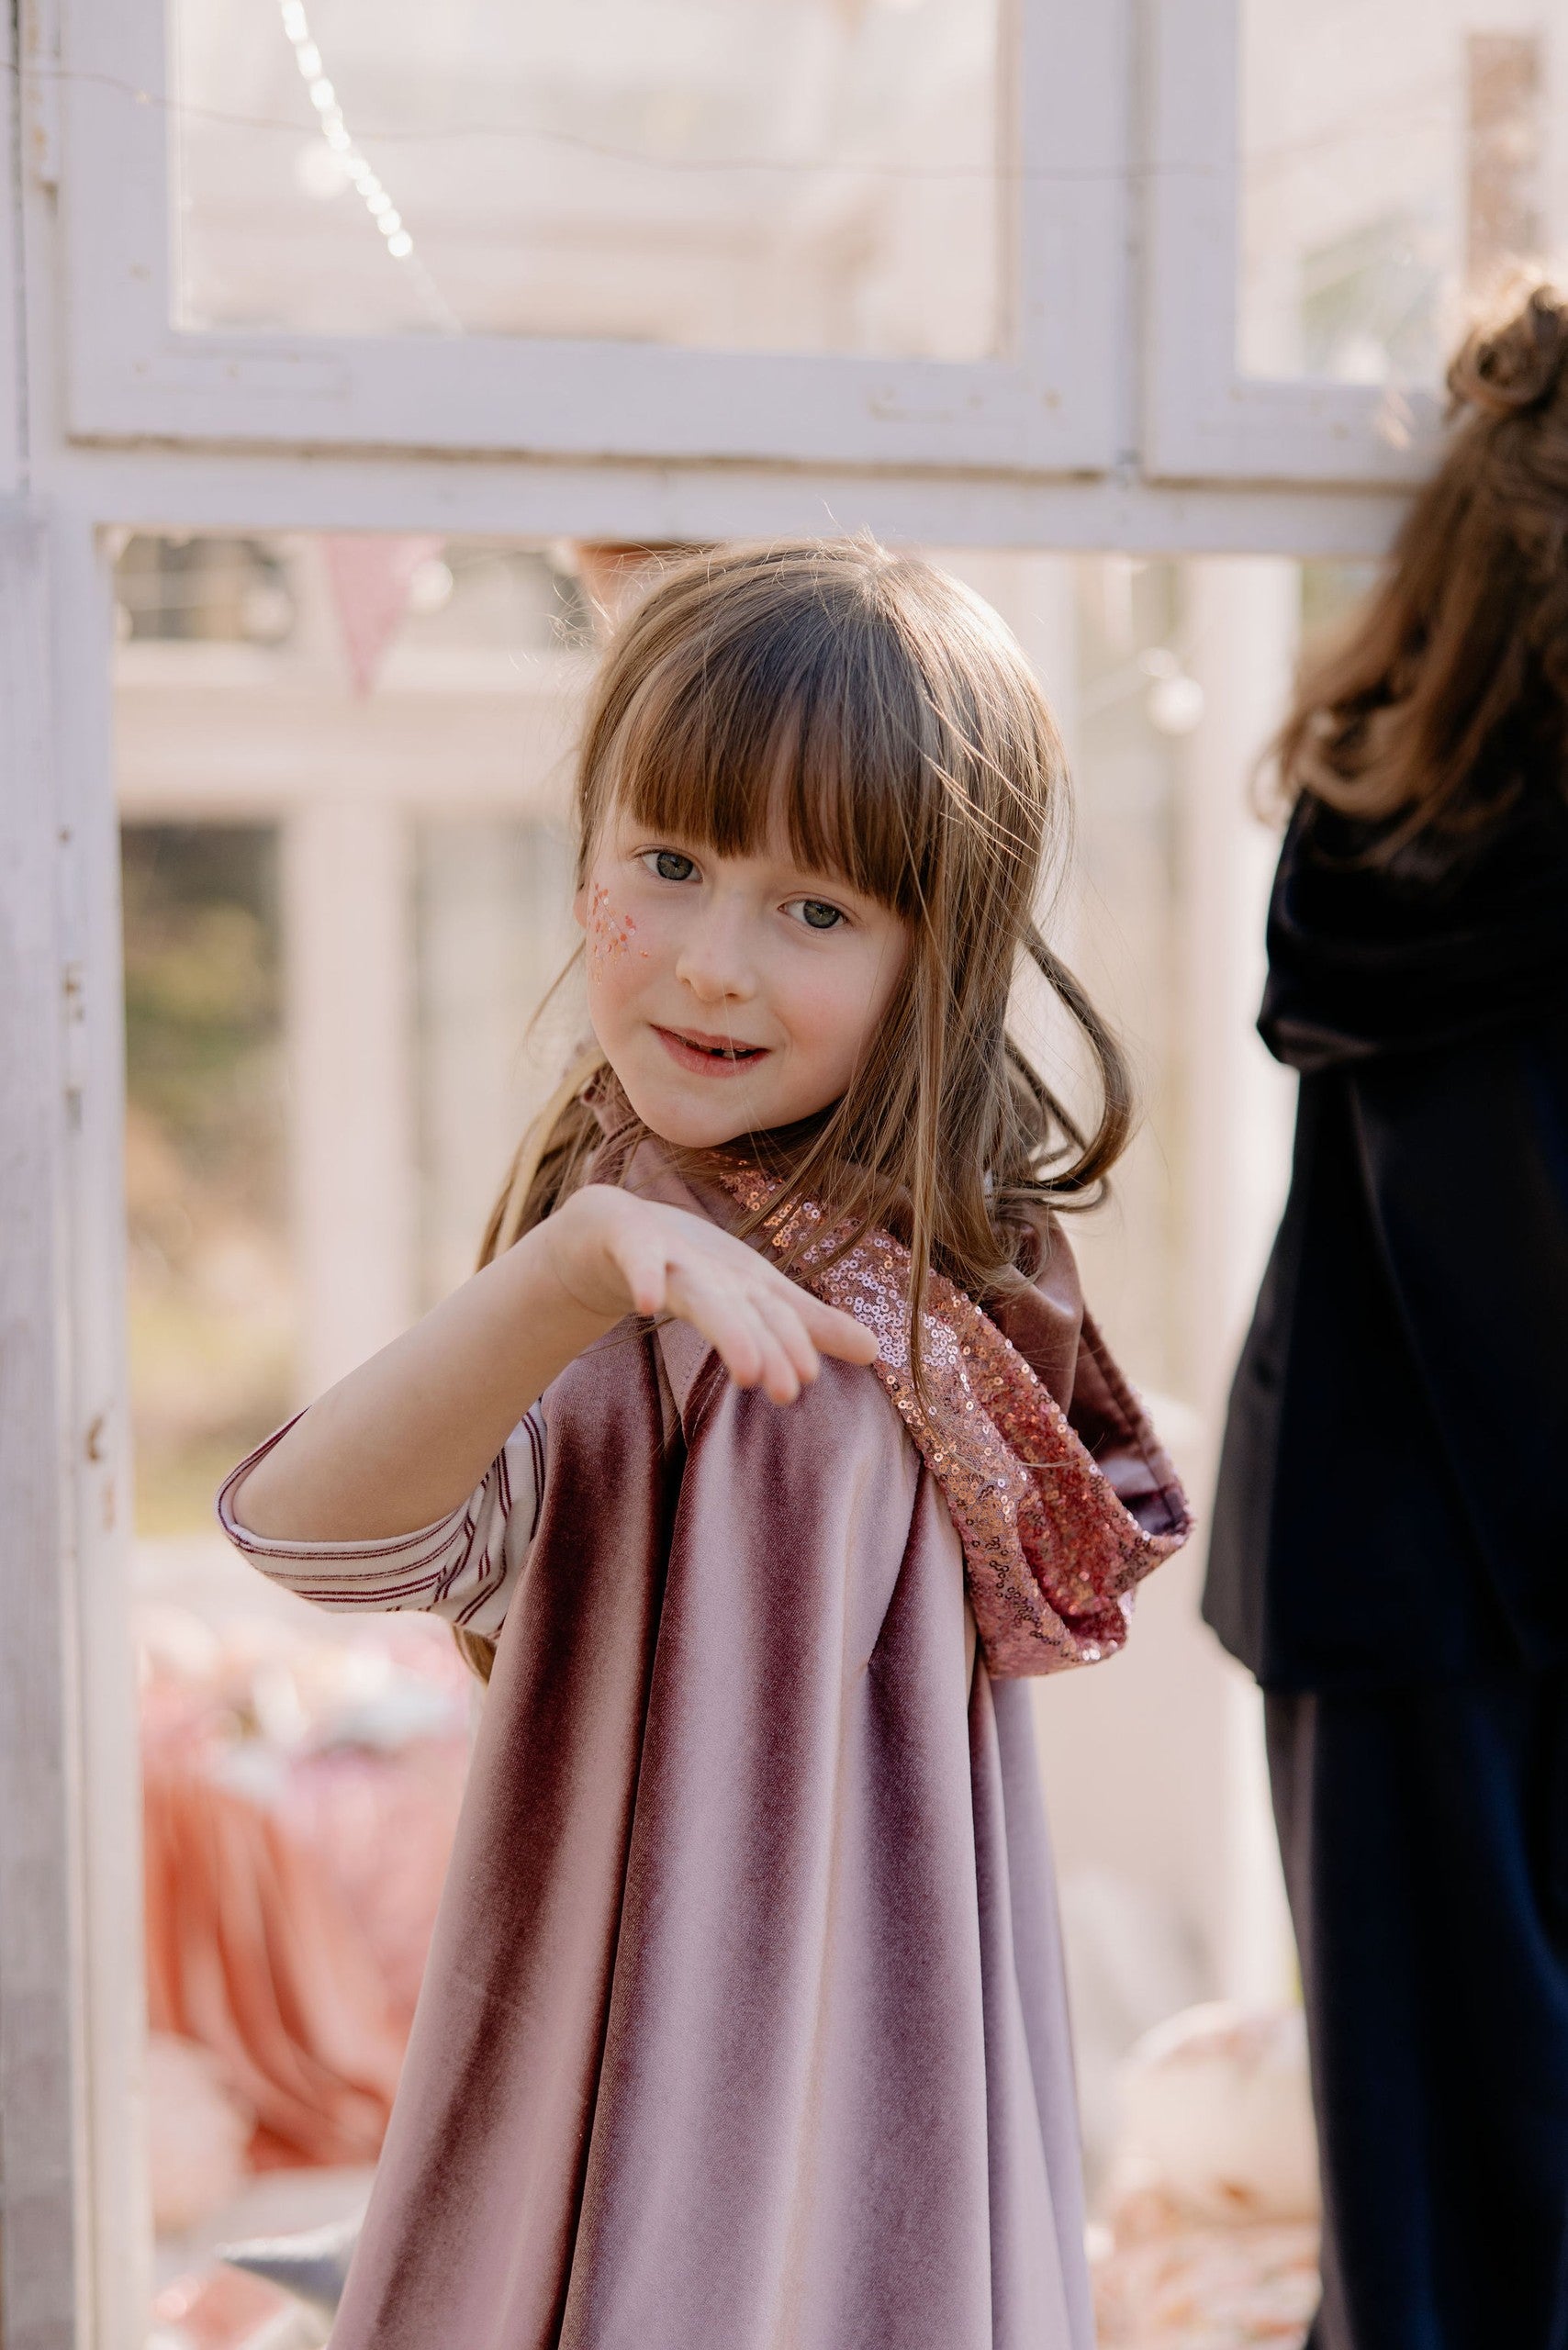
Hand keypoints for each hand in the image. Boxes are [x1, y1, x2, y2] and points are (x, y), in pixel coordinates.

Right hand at [542, 1184, 879, 1404]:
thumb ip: (808, 1326)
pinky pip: (637, 1260)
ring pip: (701, 1294)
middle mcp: (715, 1273)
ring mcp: (671, 1258)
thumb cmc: (694, 1267)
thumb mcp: (753, 1298)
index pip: (774, 1318)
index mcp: (745, 1287)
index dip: (791, 1344)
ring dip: (726, 1326)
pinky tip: (646, 1300)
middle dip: (769, 1345)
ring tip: (747, 1368)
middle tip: (790, 1389)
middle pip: (744, 1311)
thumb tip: (877, 1352)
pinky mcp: (631, 1243)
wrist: (614, 1230)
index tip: (806, 1380)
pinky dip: (644, 1276)